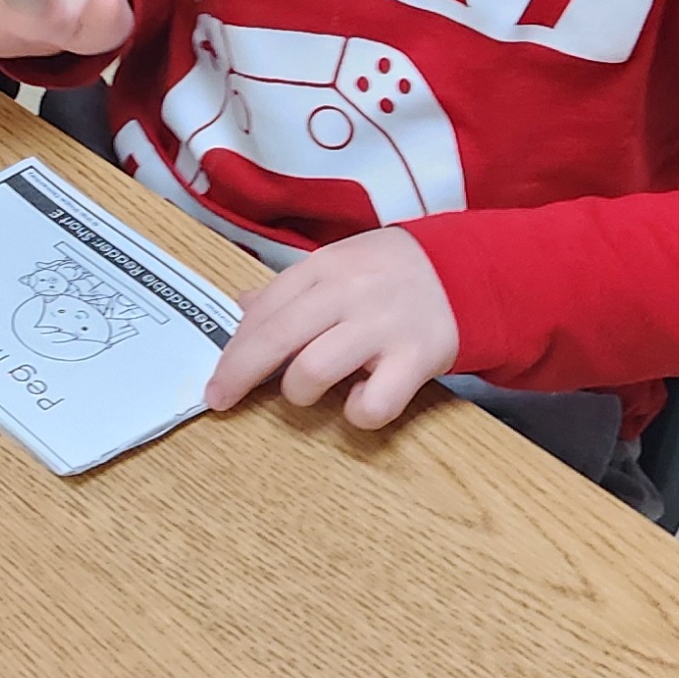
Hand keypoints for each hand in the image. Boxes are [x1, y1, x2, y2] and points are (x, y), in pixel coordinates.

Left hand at [205, 227, 459, 428]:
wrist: (463, 270)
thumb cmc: (386, 273)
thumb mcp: (335, 265)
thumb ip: (290, 289)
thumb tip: (241, 309)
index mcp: (322, 268)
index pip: (263, 311)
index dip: (232, 350)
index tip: (215, 380)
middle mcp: (347, 294)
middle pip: (277, 338)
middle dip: (241, 374)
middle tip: (222, 401)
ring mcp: (381, 326)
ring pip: (314, 371)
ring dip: (300, 393)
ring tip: (310, 390)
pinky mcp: (415, 359)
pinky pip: (373, 403)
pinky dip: (358, 413)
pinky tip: (361, 400)